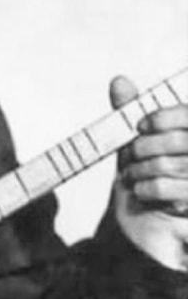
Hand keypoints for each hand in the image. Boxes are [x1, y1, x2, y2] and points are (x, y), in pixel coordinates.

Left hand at [110, 75, 187, 270]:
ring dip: (142, 169)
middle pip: (179, 141)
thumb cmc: (148, 170)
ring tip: (130, 174)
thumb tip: (118, 81)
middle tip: (131, 155)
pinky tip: (139, 189)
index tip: (138, 126)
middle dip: (146, 146)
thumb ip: (131, 109)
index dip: (162, 117)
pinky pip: (172, 189)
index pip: (187, 114)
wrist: (150, 217)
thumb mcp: (138, 138)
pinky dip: (147, 188)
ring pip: (173, 165)